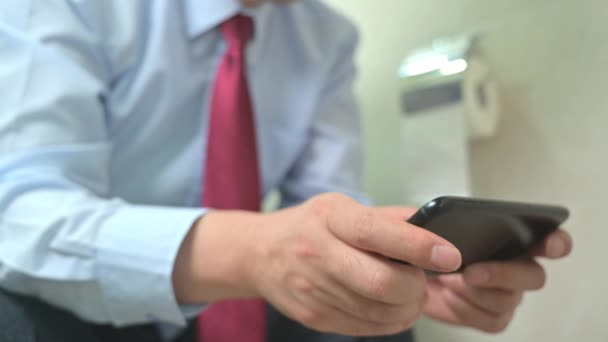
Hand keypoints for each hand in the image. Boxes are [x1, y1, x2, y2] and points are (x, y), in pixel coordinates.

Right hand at [173, 193, 461, 335]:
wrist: (259, 253)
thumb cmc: (308, 226)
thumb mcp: (340, 206)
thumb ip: (386, 218)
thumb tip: (433, 227)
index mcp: (330, 218)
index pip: (376, 233)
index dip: (418, 246)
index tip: (450, 255)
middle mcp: (318, 252)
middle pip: (381, 283)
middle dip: (416, 287)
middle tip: (423, 279)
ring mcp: (313, 288)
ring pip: (379, 312)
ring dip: (407, 308)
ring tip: (409, 294)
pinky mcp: (314, 316)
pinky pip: (365, 327)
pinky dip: (389, 321)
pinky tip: (390, 306)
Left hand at [423, 229, 572, 332]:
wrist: (405, 275)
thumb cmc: (422, 246)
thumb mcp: (423, 226)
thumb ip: (434, 224)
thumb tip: (443, 235)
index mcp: (510, 237)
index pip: (547, 239)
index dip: (555, 242)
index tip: (550, 244)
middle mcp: (515, 266)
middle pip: (534, 276)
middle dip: (503, 274)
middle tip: (471, 272)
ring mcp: (506, 293)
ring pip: (509, 300)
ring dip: (476, 292)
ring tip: (449, 281)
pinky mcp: (491, 315)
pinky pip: (493, 320)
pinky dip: (467, 309)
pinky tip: (449, 296)